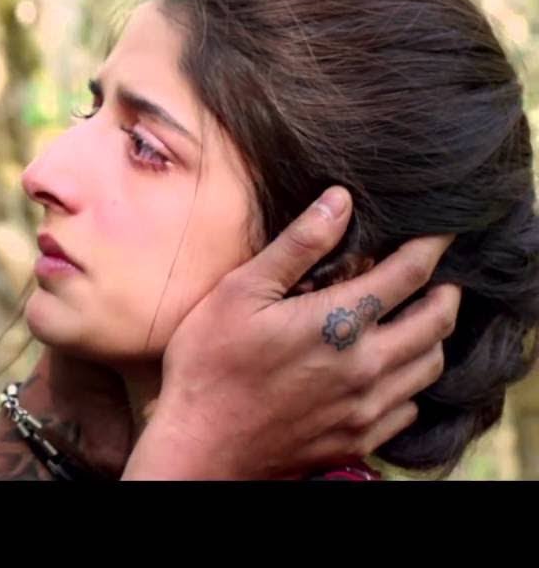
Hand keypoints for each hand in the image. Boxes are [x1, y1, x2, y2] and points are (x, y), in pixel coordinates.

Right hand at [125, 186, 457, 478]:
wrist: (201, 445)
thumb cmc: (209, 364)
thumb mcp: (240, 292)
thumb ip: (296, 246)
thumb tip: (339, 200)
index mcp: (338, 322)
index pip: (408, 274)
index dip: (430, 247)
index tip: (439, 233)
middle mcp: (366, 366)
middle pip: (435, 321)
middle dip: (444, 292)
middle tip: (439, 279)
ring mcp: (366, 407)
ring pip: (429, 366)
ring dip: (432, 337)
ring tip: (416, 320)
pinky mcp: (358, 438)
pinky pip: (409, 408)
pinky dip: (411, 383)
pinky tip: (389, 372)